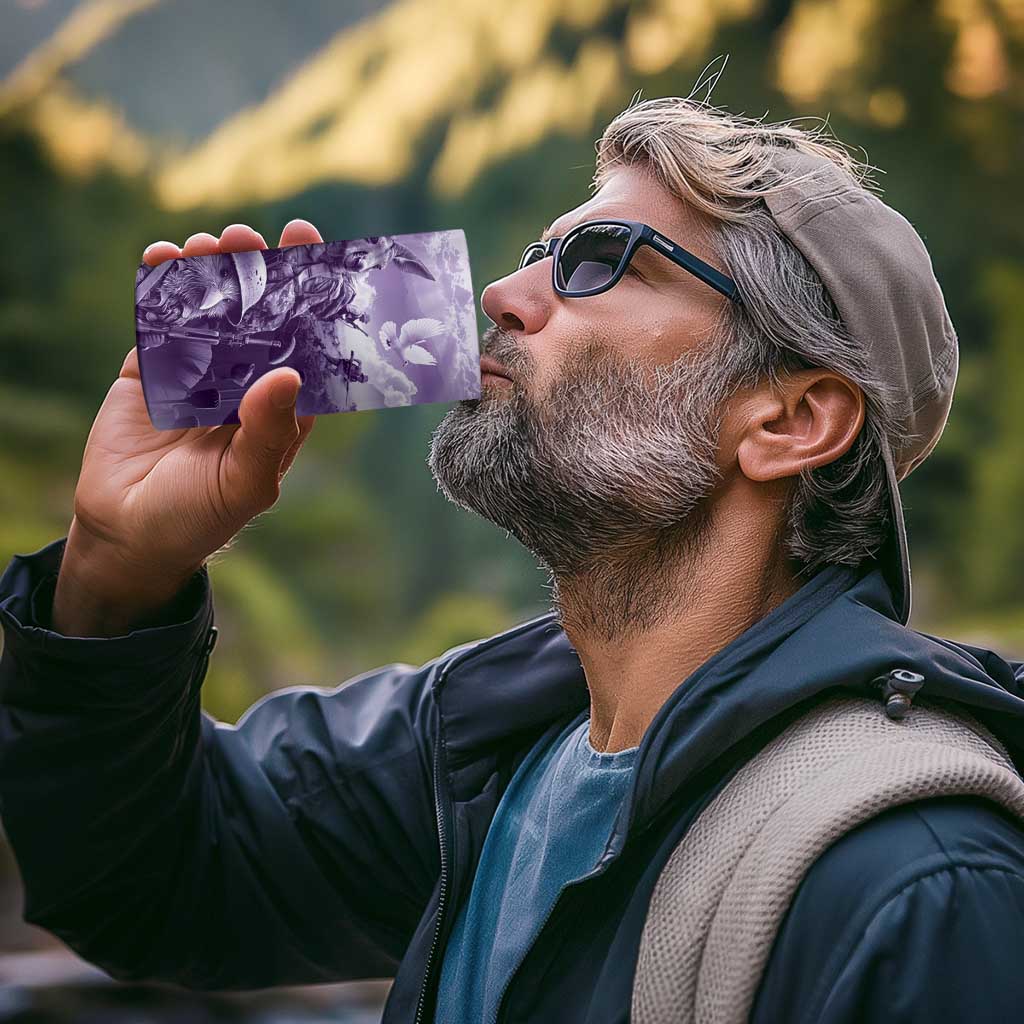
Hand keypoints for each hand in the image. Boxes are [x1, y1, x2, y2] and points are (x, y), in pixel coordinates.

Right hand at [52, 220, 322, 635]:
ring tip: (209, 244)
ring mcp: (198, 373)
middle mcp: (245, 383)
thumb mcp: (244, 483)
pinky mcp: (152, 370)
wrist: (127, 534)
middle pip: (258, 317)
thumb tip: (289, 373)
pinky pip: (159, 321)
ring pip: (210, 311)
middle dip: (258, 274)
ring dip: (211, 273)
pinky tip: (163, 258)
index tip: (313, 255)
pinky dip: (160, 288)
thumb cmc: (199, 517)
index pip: (304, 347)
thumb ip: (268, 432)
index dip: (311, 303)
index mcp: (280, 409)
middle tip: (251, 237)